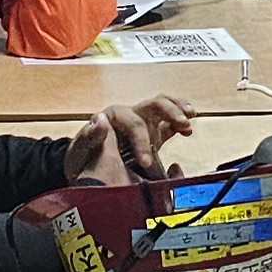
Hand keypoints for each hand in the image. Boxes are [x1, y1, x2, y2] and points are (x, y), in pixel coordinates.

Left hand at [64, 97, 196, 186]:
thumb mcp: (81, 149)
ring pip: (165, 106)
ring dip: (179, 110)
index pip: (135, 123)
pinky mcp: (153, 134)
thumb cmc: (82, 157)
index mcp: (115, 117)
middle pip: (156, 104)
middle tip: (184, 125)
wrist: (85, 168)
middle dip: (172, 112)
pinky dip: (180, 122)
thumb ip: (90, 136)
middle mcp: (132, 115)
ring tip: (190, 119)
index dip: (142, 141)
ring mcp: (145, 123)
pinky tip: (188, 129)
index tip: (146, 162)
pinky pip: (169, 122)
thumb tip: (100, 119)